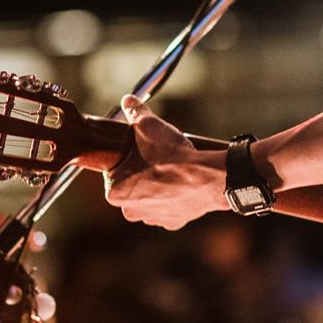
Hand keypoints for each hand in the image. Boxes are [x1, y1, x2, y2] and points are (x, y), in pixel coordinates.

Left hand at [103, 95, 227, 229]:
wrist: (208, 178)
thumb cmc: (173, 157)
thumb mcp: (149, 126)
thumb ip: (135, 112)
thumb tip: (128, 100)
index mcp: (115, 192)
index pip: (114, 171)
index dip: (127, 157)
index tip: (139, 150)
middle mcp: (130, 211)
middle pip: (131, 185)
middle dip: (141, 172)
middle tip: (156, 157)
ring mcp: (152, 218)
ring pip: (150, 197)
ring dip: (157, 185)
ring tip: (170, 169)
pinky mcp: (173, 222)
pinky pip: (168, 206)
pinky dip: (174, 196)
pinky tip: (181, 184)